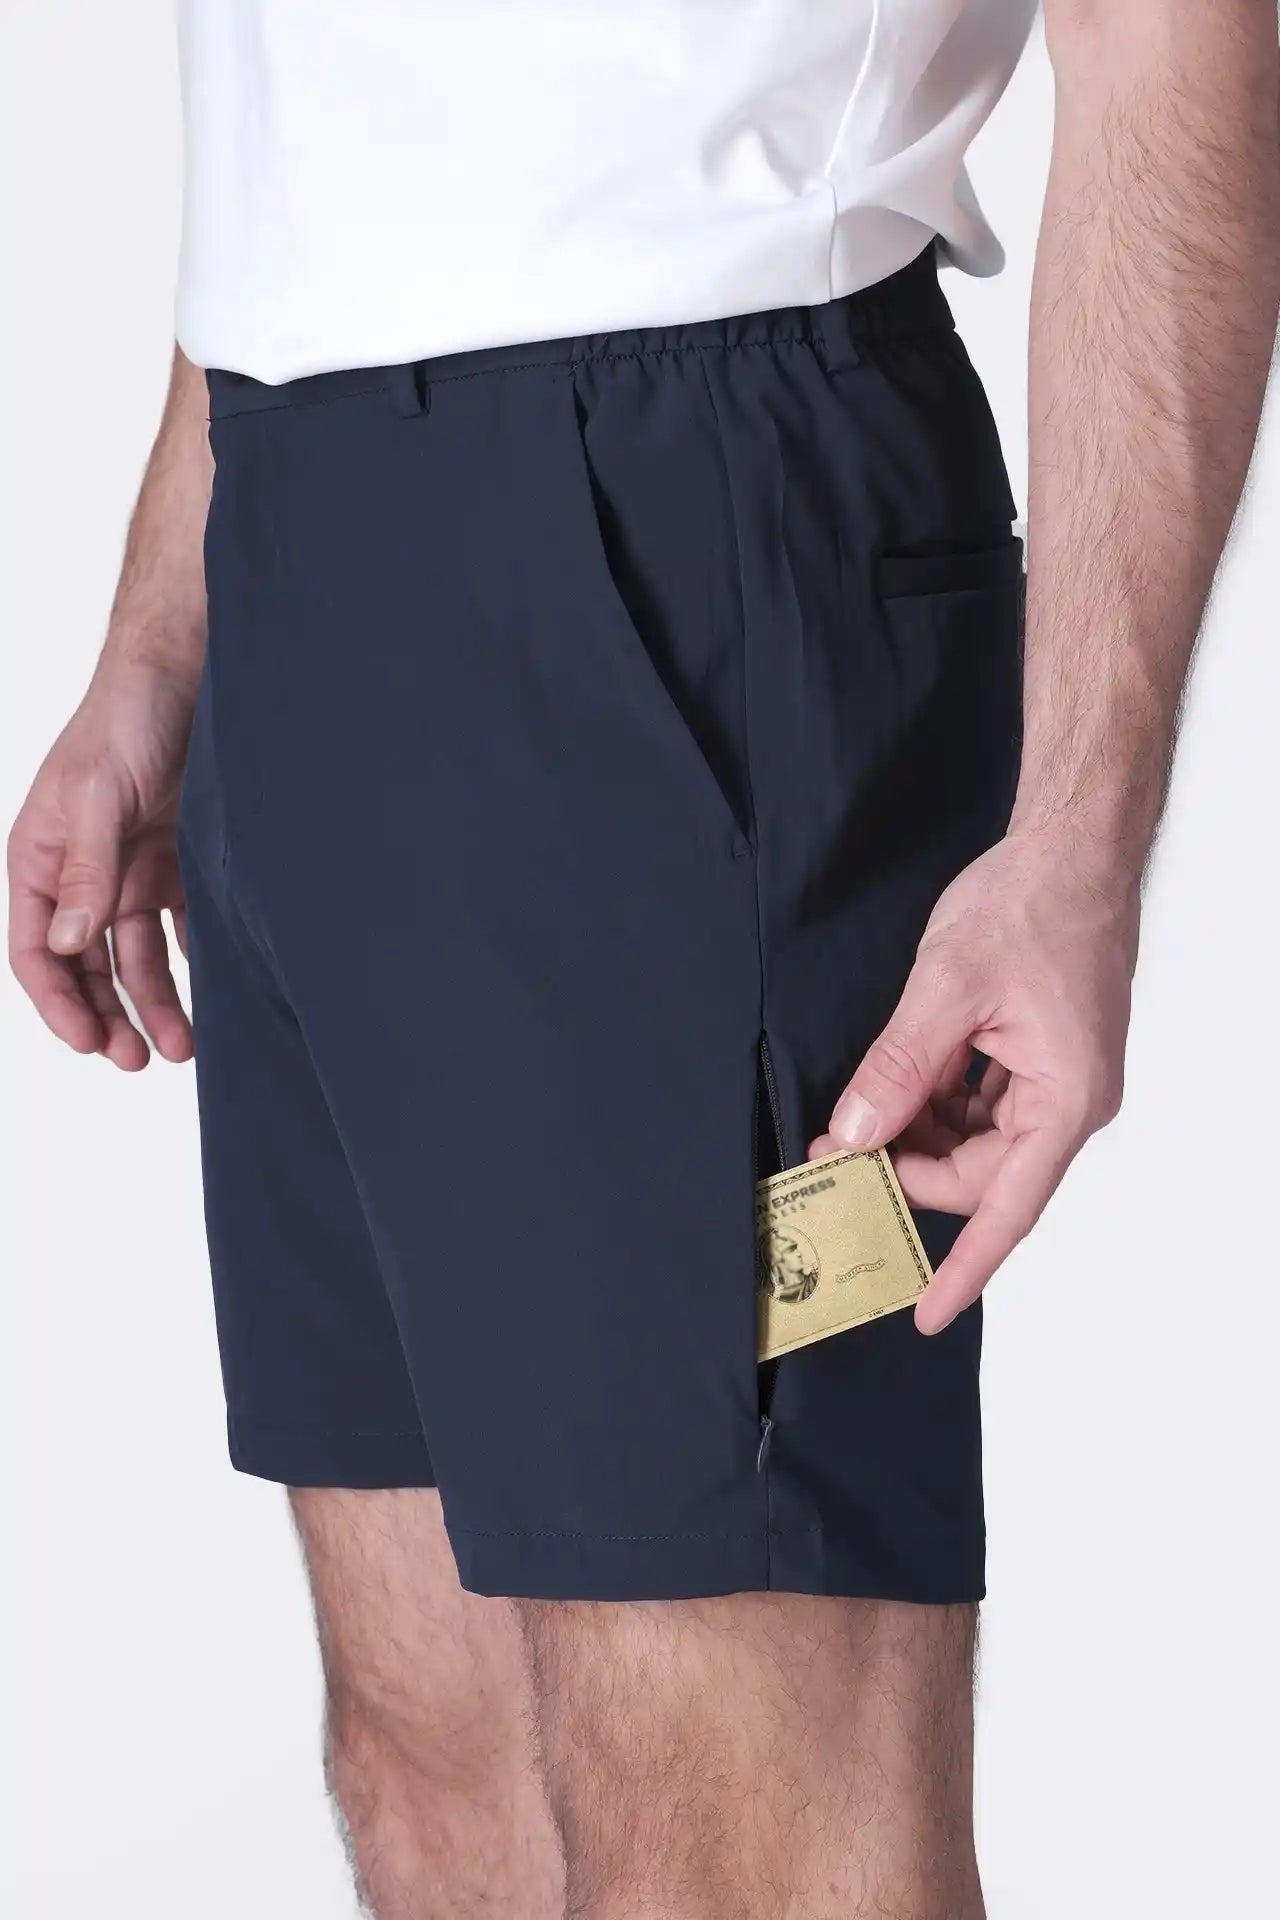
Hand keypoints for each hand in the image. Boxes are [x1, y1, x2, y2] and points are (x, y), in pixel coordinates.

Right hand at [8, 660, 198, 1068]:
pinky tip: (215, 993)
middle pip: (86, 965)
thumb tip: (69, 943)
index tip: (90, 1045)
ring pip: (135, 955)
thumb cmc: (123, 721)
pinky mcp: (174, 863)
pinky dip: (191, 962)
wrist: (183, 673)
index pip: (37, 950)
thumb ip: (85, 869)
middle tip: (140, 1061)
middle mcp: (80, 874)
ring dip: (154, 1001)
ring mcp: (127, 870)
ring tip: (182, 1047)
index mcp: (40, 860)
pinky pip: (180, 926)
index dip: (59, 1003)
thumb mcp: (99, 794)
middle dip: (108, 1016)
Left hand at [810, 828, 1138, 1333]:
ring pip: (973, 1140)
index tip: (922, 1310)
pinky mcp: (1033, 1056)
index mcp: (1066, 1100)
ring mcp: (1052, 1079)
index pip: (1007, 1209)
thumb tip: (853, 1135)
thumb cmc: (1031, 907)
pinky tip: (892, 1088)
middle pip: (980, 1174)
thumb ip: (898, 1068)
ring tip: (851, 1122)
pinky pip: (977, 1105)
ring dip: (914, 1136)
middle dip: (907, 1173)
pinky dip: (931, 1103)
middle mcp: (1067, 1101)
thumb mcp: (946, 988)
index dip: (964, 1267)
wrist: (1071, 849)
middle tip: (832, 1159)